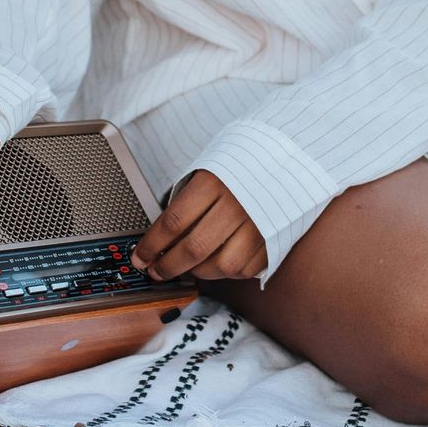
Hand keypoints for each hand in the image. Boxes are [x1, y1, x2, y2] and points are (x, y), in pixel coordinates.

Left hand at [130, 170, 265, 281]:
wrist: (287, 153)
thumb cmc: (241, 160)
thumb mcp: (210, 167)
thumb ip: (188, 198)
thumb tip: (161, 234)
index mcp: (214, 181)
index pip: (174, 222)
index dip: (151, 245)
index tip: (139, 257)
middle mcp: (236, 204)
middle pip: (193, 248)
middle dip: (167, 266)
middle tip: (155, 271)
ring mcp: (257, 224)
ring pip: (219, 266)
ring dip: (198, 272)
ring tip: (188, 267)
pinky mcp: (274, 239)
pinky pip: (244, 269)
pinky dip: (227, 272)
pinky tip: (217, 262)